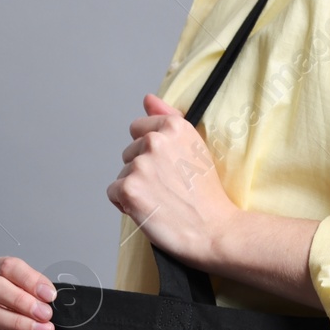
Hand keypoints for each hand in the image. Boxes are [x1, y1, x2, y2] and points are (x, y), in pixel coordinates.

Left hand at [107, 93, 241, 269]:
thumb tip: (148, 99)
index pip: (139, 129)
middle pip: (129, 152)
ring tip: (162, 201)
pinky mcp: (129, 188)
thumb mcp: (195, 148)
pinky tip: (149, 210)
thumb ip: (168, 119)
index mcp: (174, 127)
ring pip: (123, 174)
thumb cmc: (208, 196)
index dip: (151, 153)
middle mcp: (155, 140)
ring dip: (136, 188)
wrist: (215, 231)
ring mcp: (140, 164)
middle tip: (169, 189)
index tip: (169, 169)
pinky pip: (114, 193)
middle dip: (142, 170)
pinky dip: (126, 204)